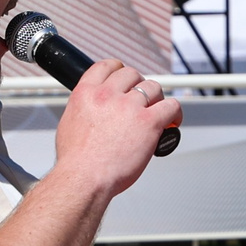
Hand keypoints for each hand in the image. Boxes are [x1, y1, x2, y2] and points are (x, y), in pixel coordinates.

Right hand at [53, 59, 179, 195]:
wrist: (84, 179)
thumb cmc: (76, 161)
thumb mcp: (70, 123)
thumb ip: (85, 109)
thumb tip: (95, 110)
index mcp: (86, 93)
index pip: (106, 66)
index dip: (119, 69)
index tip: (125, 78)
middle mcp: (108, 95)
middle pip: (132, 74)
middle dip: (139, 85)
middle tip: (142, 100)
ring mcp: (129, 107)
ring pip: (153, 88)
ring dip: (157, 98)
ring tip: (157, 111)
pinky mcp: (148, 122)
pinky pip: (170, 106)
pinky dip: (175, 113)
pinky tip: (172, 121)